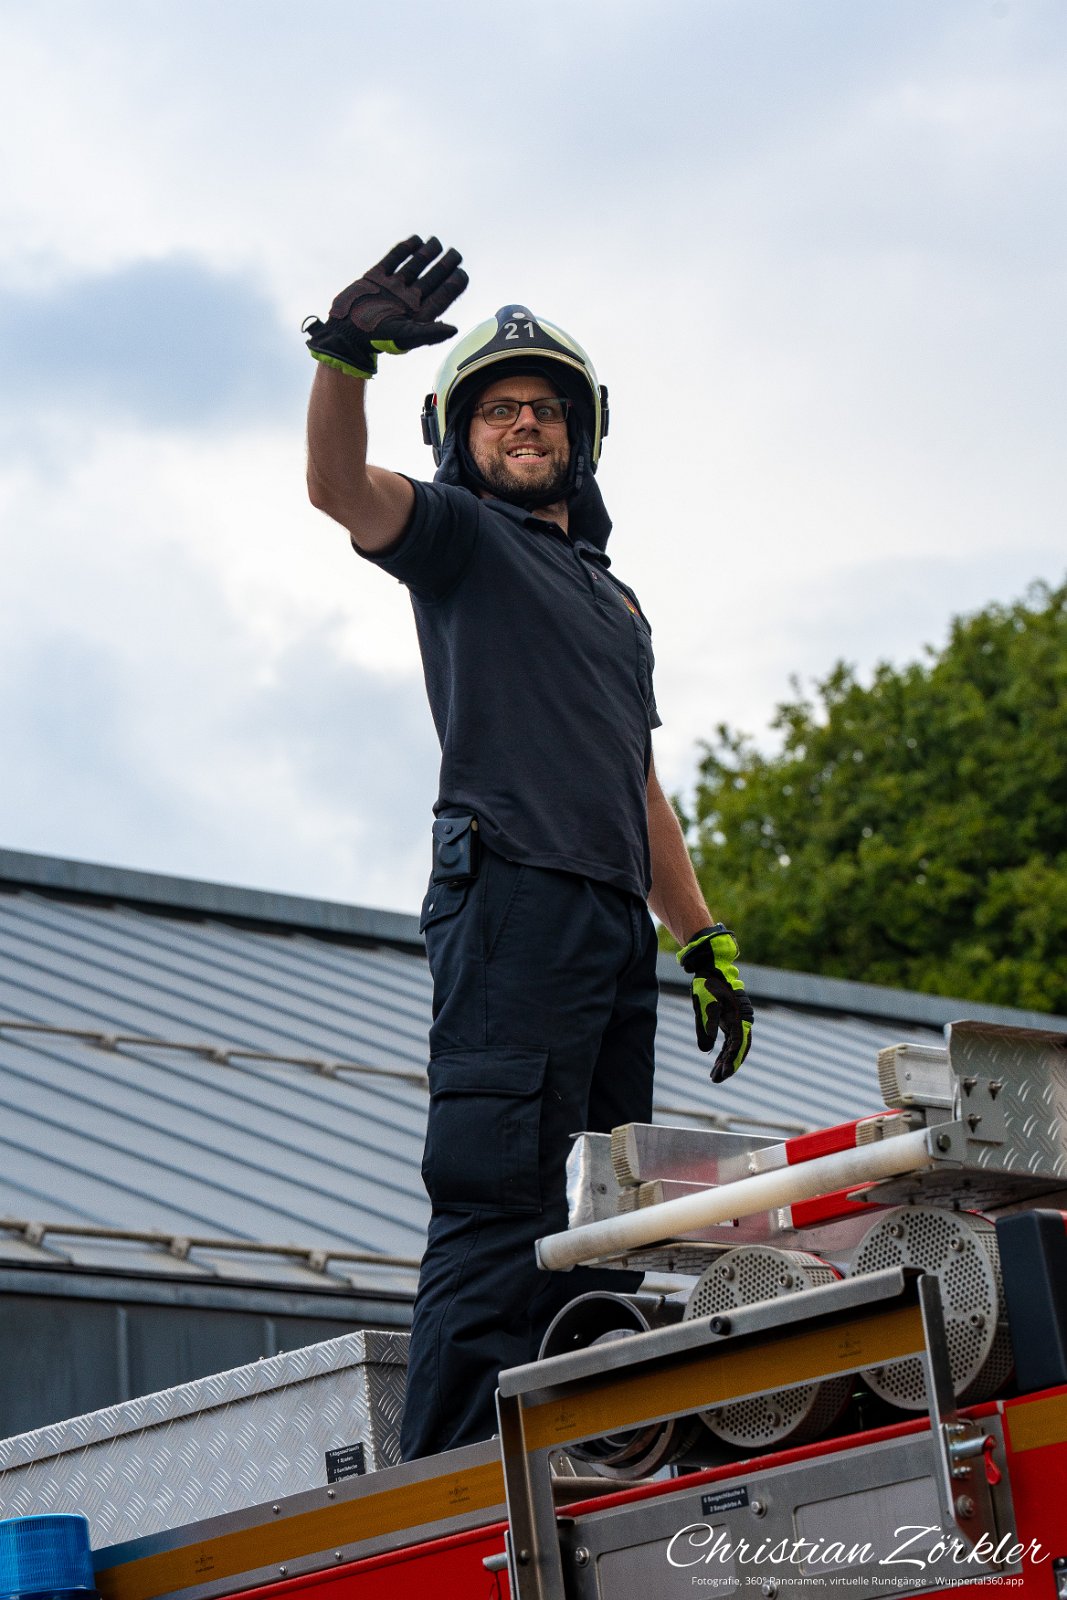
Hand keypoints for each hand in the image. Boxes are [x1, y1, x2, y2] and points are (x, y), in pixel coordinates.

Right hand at [304, 235, 467, 378]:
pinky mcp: (376, 278)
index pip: (441, 296)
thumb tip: (455, 329)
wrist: (346, 333)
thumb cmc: (376, 340)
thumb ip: (430, 332)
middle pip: (431, 279)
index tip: (462, 272)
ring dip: (426, 254)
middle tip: (456, 254)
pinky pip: (393, 260)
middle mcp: (408, 300)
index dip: (454, 284)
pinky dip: (404, 249)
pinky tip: (416, 240)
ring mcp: (392, 287)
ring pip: (414, 267)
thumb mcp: (405, 337)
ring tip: (437, 242)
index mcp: (418, 314)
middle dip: (445, 266)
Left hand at [677, 924, 753, 1082]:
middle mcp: (741, 1020)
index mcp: (738, 1017)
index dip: (732, 1062)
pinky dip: (723, 1051)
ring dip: (725, 1061)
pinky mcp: (729, 1020)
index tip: (723, 1075)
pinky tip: (715, 1062)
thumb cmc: (707, 984)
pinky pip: (729, 1040)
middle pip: (738, 1049)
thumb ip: (706, 1027)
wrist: (710, 966)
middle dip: (729, 1065)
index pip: (738, 1045)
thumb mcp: (703, 1005)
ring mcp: (736, 1020)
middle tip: (716, 1079)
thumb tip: (706, 1051)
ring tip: (714, 1076)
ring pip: (734, 1046)